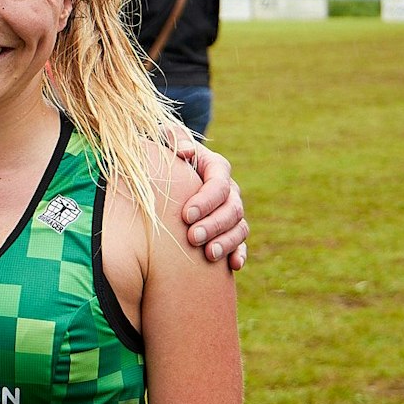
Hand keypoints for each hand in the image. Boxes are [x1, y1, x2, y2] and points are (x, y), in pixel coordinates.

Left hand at [165, 126, 248, 269]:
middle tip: (193, 238)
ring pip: (239, 227)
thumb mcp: (165, 141)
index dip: (206, 200)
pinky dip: (239, 254)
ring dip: (227, 242)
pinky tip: (233, 265)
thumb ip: (174, 138)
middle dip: (214, 224)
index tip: (186, 215)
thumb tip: (185, 151)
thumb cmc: (162, 156)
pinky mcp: (228, 231)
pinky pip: (241, 244)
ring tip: (209, 255)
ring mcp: (230, 212)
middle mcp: (228, 191)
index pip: (219, 183)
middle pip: (232, 208)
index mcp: (215, 168)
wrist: (162, 177)